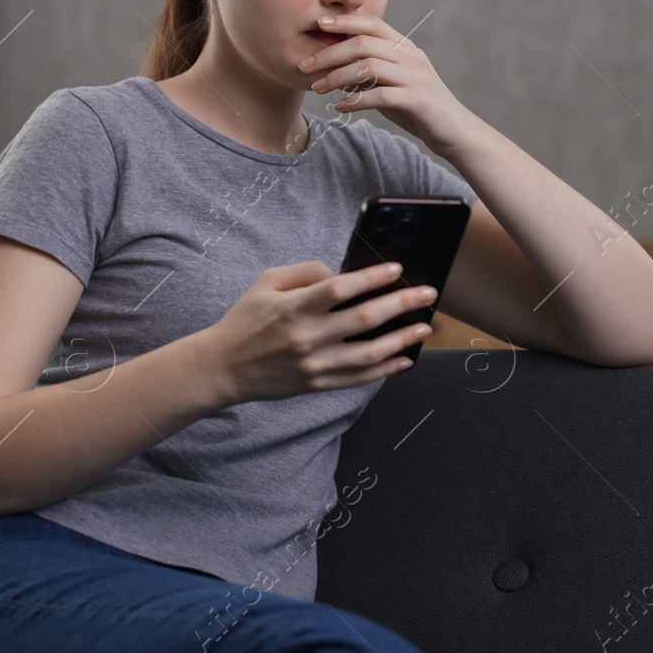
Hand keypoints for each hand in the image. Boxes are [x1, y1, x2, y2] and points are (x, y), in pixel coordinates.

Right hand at [197, 259, 439, 404]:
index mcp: (293, 307)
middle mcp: (306, 337)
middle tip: (427, 293)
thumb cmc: (246, 319)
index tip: (396, 268)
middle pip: (365, 318)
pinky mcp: (318, 384)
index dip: (372, 277)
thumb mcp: (267, 282)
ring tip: (424, 327)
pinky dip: (386, 369)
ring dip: (402, 338)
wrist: (225, 367)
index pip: (341, 288)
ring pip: (369, 353)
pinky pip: (360, 378)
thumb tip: (342, 273)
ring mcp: (314, 365)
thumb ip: (306, 272)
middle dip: (402, 303)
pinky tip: (405, 358)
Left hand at [298, 12, 475, 160]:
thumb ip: (370, 73)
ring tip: (317, 89)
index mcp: (405, 48)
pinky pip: (379, 95)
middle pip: (363, 43)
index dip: (345, 21)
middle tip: (304, 65)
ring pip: (368, 67)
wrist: (456, 132)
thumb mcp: (393, 84)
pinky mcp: (418, 99)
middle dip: (329, 53)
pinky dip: (355, 100)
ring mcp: (416, 77)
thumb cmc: (419, 109)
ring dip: (336, 77)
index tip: (318, 24)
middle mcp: (411, 57)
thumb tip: (336, 68)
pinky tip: (339, 107)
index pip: (373, 24)